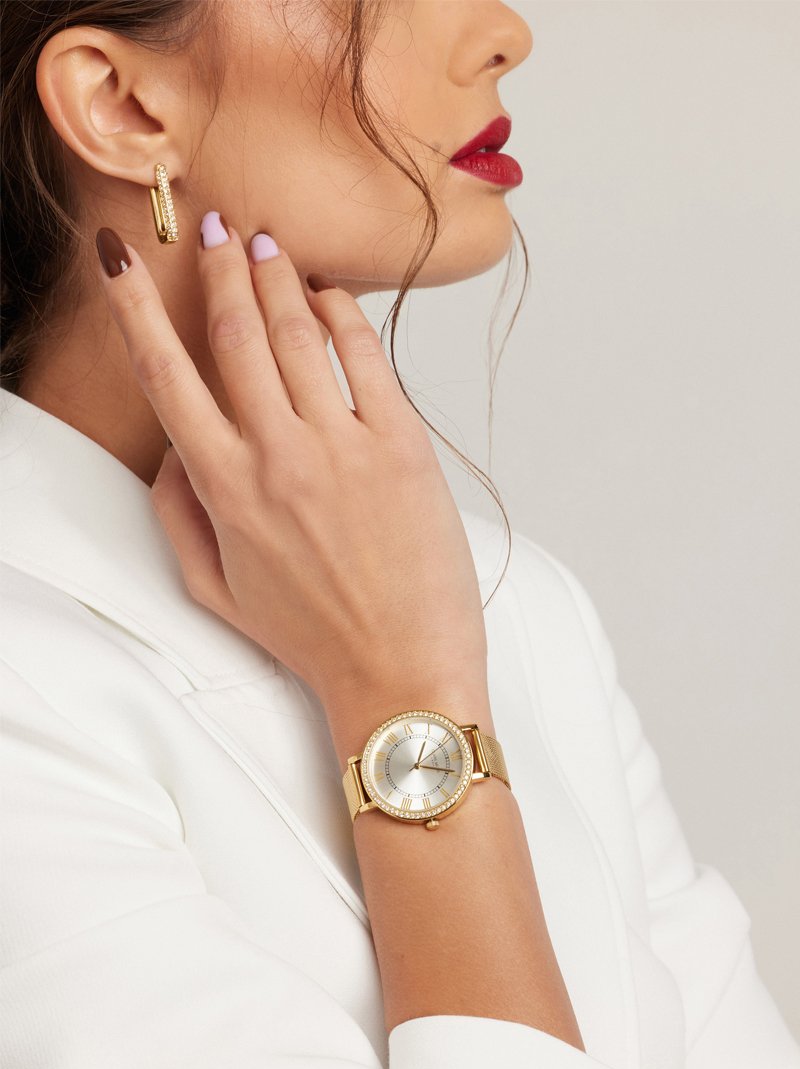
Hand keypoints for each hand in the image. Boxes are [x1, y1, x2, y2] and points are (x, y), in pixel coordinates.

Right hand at [97, 221, 489, 716]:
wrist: (401, 671)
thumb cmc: (314, 637)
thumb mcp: (219, 592)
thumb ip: (180, 518)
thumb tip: (168, 453)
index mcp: (225, 491)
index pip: (166, 378)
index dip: (135, 310)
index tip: (119, 262)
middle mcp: (277, 458)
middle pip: (235, 337)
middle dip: (218, 271)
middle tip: (215, 229)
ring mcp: (343, 448)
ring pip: (297, 336)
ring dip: (276, 279)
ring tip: (265, 246)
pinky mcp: (402, 448)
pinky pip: (367, 359)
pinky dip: (346, 316)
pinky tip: (331, 296)